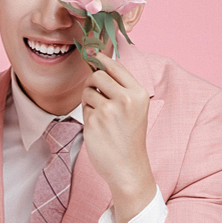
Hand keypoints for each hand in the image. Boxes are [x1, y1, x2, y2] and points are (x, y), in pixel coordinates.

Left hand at [81, 54, 155, 222]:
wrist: (128, 167)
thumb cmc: (130, 137)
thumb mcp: (135, 109)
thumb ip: (121, 88)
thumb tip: (99, 65)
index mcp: (139, 94)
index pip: (115, 66)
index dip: (101, 59)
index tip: (92, 54)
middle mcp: (125, 99)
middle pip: (98, 75)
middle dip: (93, 82)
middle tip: (97, 94)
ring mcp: (108, 110)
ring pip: (88, 91)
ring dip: (89, 100)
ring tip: (101, 116)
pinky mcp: (93, 121)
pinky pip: (83, 108)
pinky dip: (87, 114)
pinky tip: (98, 127)